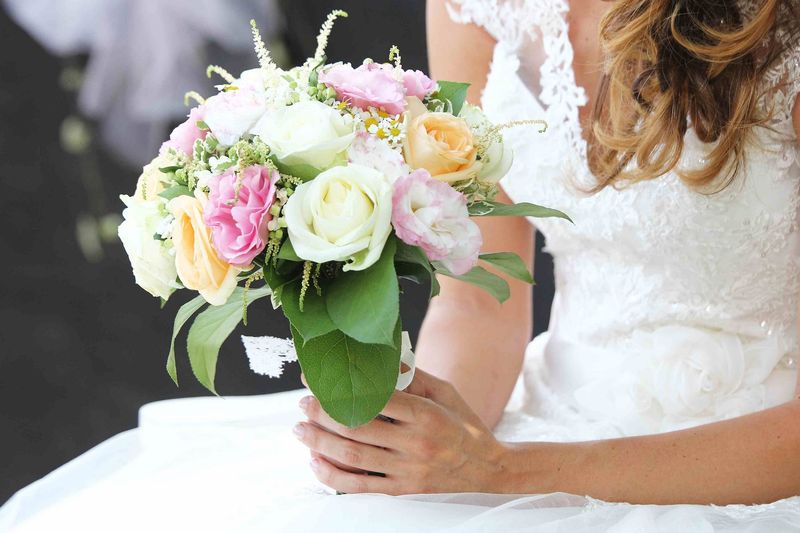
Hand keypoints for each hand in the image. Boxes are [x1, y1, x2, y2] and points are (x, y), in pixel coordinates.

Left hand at [294, 369, 509, 494]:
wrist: (488, 470)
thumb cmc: (463, 424)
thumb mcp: (445, 392)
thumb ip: (412, 376)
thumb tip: (379, 357)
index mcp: (426, 414)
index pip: (374, 398)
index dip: (340, 387)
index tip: (316, 378)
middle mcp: (416, 444)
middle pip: (356, 427)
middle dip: (321, 413)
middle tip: (302, 403)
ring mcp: (408, 472)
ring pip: (352, 457)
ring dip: (319, 442)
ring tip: (300, 429)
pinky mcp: (403, 492)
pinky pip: (360, 487)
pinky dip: (332, 475)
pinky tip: (315, 461)